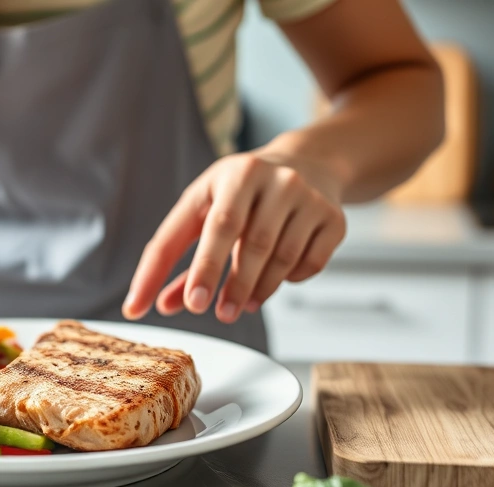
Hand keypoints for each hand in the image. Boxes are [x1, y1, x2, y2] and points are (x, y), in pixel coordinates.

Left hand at [123, 153, 346, 323]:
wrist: (307, 163)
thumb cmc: (240, 193)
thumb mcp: (204, 208)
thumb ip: (179, 254)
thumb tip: (160, 305)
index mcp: (233, 175)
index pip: (211, 227)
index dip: (198, 268)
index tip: (187, 305)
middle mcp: (273, 180)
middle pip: (250, 242)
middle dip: (230, 283)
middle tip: (216, 314)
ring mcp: (308, 197)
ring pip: (281, 257)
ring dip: (257, 290)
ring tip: (237, 307)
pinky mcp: (333, 217)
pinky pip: (310, 263)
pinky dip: (288, 280)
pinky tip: (274, 281)